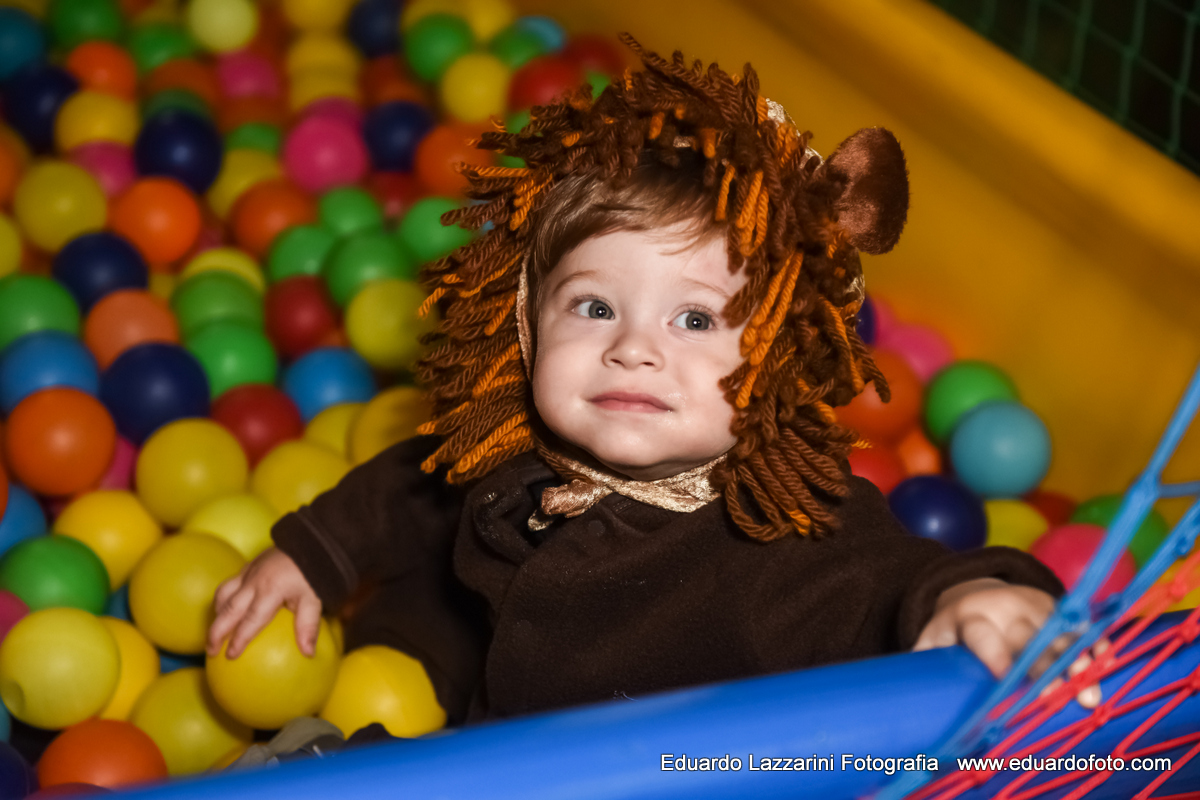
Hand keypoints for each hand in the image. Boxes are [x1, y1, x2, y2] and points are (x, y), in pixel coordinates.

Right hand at [207, 547, 322, 659]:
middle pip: (228, 610)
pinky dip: (221, 599)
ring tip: (214, 632)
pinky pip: (228, 584)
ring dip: (216, 614)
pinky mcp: (248, 566)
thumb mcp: (315, 599)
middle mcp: (253, 582)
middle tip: (211, 651)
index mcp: (269, 591)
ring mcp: (248, 572)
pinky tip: (225, 609)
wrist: (310, 541)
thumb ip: (308, 626)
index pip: (249, 620)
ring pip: (223, 594)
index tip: (230, 656)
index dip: (238, 639)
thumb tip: (308, 653)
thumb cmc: (313, 573)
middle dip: (216, 632)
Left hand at [913, 578, 1103, 708]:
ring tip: (1086, 697)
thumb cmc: (955, 628)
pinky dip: (1093, 648)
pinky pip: (1079, 629)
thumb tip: (910, 697)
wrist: (977, 589)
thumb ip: (924, 659)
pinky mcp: (1058, 609)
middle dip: (1041, 668)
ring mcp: (1036, 607)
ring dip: (1075, 666)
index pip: (983, 636)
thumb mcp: (934, 637)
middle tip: (1052, 696)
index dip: (994, 655)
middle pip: (1027, 639)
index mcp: (972, 618)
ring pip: (1059, 636)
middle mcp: (1006, 609)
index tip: (1005, 676)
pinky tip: (1105, 668)